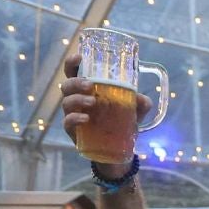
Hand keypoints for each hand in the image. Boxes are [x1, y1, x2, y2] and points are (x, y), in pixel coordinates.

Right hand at [58, 50, 150, 178]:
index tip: (79, 56)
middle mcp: (76, 100)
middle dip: (76, 82)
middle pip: (67, 85)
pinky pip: (67, 122)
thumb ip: (140, 104)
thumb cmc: (121, 124)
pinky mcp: (73, 131)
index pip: (74, 73)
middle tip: (90, 85)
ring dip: (78, 99)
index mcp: (87, 91)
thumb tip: (142, 99)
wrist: (117, 151)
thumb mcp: (135, 113)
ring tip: (93, 102)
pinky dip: (75, 118)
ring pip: (66, 102)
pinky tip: (86, 119)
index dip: (72, 63)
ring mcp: (72, 115)